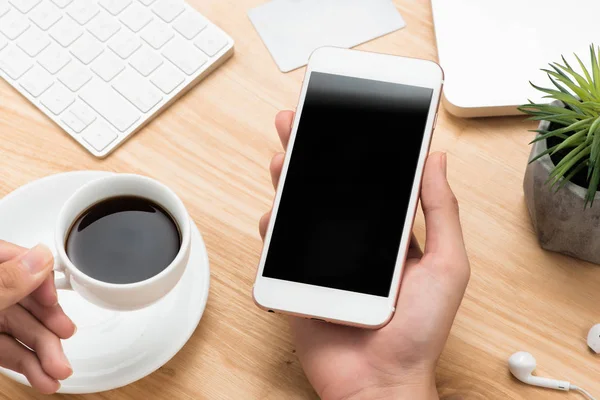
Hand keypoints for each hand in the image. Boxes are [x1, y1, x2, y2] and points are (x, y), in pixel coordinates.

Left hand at [0, 242, 75, 393]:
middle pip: (27, 300)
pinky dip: (27, 364)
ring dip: (44, 353)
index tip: (53, 300)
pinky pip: (8, 349)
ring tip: (59, 371)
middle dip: (49, 327)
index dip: (42, 280)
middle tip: (66, 339)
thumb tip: (41, 258)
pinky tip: (43, 377)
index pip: (19, 260)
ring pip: (21, 330)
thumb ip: (7, 280)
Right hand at [259, 111, 469, 399]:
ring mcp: (325, 260)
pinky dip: (272, 228)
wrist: (381, 382)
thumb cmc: (420, 333)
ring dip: (288, 181)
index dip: (356, 148)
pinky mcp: (300, 281)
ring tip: (282, 156)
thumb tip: (436, 160)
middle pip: (328, 188)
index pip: (370, 180)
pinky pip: (279, 248)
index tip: (347, 117)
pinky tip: (273, 212)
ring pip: (300, 211)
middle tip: (297, 123)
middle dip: (311, 153)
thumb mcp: (448, 266)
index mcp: (391, 234)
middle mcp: (356, 242)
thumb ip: (441, 212)